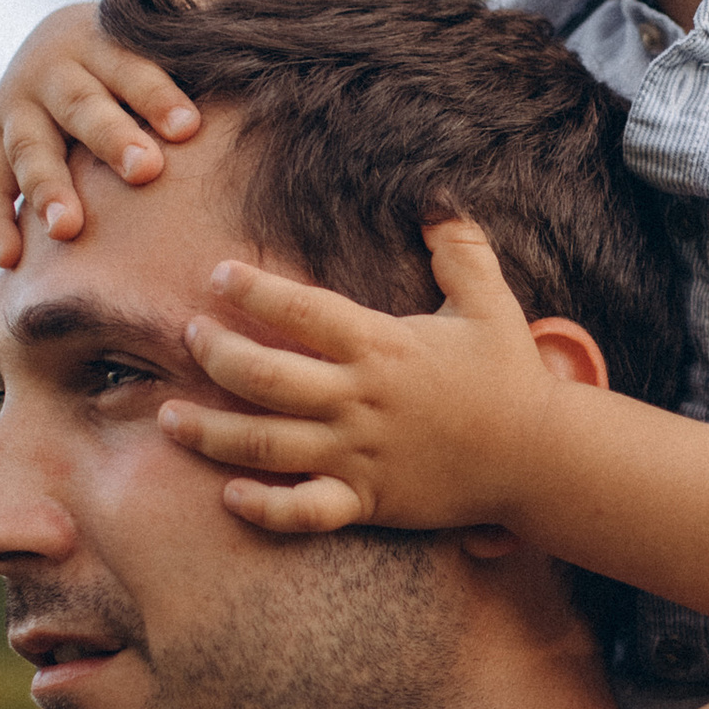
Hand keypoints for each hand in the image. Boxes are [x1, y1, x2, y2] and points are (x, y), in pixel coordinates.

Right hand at [0, 3, 201, 266]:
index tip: (190, 127)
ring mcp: (15, 112)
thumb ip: (201, 14)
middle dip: (112, 139)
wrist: (49, 48)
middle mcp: (52, 74)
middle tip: (145, 171)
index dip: (159, 96)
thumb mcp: (151, 30)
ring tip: (68, 229)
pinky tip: (10, 257)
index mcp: (98, 41)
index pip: (132, 68)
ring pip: (30, 150)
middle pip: (83, 107)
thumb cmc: (125, 51)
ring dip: (47, 188)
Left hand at [161, 216, 576, 535]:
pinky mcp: (367, 500)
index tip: (218, 275)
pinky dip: (263, 507)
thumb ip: (459, 247)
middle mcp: (361, 401)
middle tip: (191, 337)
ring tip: (169, 417)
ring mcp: (359, 454)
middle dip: (216, 355)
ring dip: (209, 433)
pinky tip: (228, 495)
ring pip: (265, 445)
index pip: (302, 311)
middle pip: (264, 377)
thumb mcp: (489, 302)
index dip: (253, 290)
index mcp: (381, 347)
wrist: (539, 458)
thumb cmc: (510, 376)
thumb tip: (435, 197)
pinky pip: (304, 511)